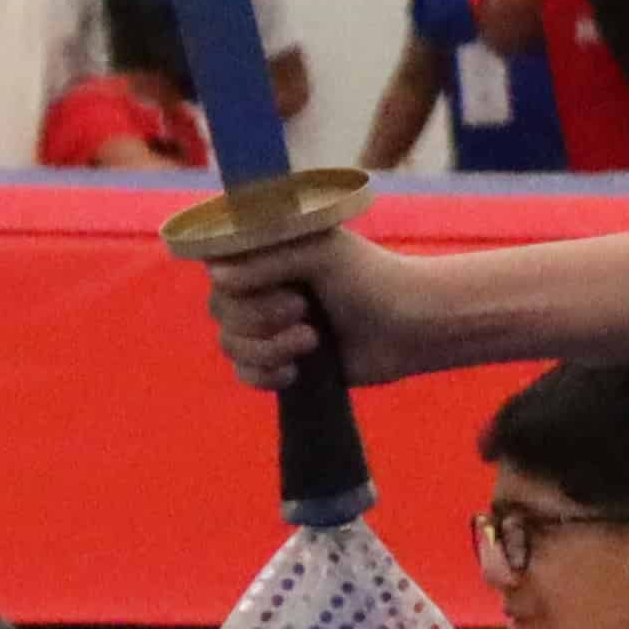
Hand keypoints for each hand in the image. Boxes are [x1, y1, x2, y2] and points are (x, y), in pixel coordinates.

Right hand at [200, 222, 448, 393]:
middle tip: (303, 310)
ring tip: (312, 340)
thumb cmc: (370, 277)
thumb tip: (217, 277)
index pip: (218, 269)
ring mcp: (270, 327)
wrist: (410, 326)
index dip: (236, 284)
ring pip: (231, 345)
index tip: (280, 284)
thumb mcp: (320, 253)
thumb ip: (267, 260)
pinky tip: (296, 372)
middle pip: (220, 310)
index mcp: (267, 255)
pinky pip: (246, 375)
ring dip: (267, 348)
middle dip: (258, 318)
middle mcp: (262, 289)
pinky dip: (265, 375)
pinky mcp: (282, 362)